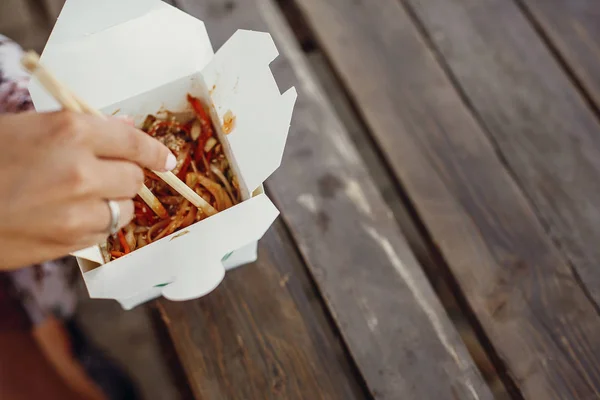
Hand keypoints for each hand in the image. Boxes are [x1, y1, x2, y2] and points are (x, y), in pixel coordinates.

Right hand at [0, 111, 175, 268]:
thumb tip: (120, 127)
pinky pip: (103, 234)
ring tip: (81, 199)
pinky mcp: (68, 242)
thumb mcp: (24, 129)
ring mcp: (77, 210)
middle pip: (134, 177)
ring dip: (112, 203)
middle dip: (125, 176)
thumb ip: (78, 130)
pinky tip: (67, 219)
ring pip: (124, 209)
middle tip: (106, 175)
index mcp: (69, 131)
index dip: (154, 151)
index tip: (165, 159)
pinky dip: (94, 226)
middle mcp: (82, 170)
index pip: (133, 140)